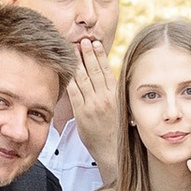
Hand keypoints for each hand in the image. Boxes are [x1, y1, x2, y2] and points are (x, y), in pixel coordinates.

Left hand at [65, 39, 121, 179]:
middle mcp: (106, 97)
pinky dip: (70, 79)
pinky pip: (74, 92)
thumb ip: (117, 94)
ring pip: (84, 78)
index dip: (100, 55)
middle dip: (88, 54)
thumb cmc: (118, 132)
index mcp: (117, 95)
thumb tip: (111, 81)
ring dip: (78, 62)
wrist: (113, 150)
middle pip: (95, 70)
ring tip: (73, 49)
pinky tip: (66, 69)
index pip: (107, 70)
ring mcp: (93, 104)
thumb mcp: (124, 109)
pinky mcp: (83, 113)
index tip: (96, 43)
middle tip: (82, 40)